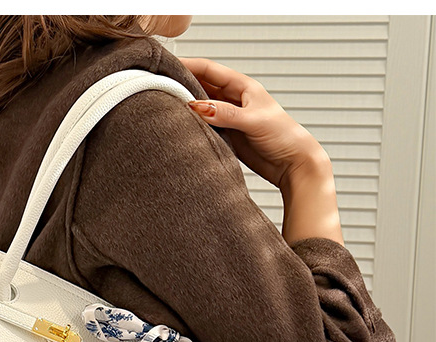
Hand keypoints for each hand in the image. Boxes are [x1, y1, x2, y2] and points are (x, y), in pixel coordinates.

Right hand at [178, 56, 326, 188]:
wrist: (292, 164)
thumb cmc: (284, 137)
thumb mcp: (253, 121)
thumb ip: (225, 113)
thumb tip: (196, 106)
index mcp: (243, 87)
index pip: (209, 70)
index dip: (188, 65)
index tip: (168, 67)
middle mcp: (234, 99)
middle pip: (202, 86)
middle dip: (182, 84)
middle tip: (160, 87)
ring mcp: (228, 117)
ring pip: (201, 106)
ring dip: (186, 107)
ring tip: (165, 107)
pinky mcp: (226, 135)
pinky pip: (204, 126)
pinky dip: (192, 126)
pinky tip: (180, 128)